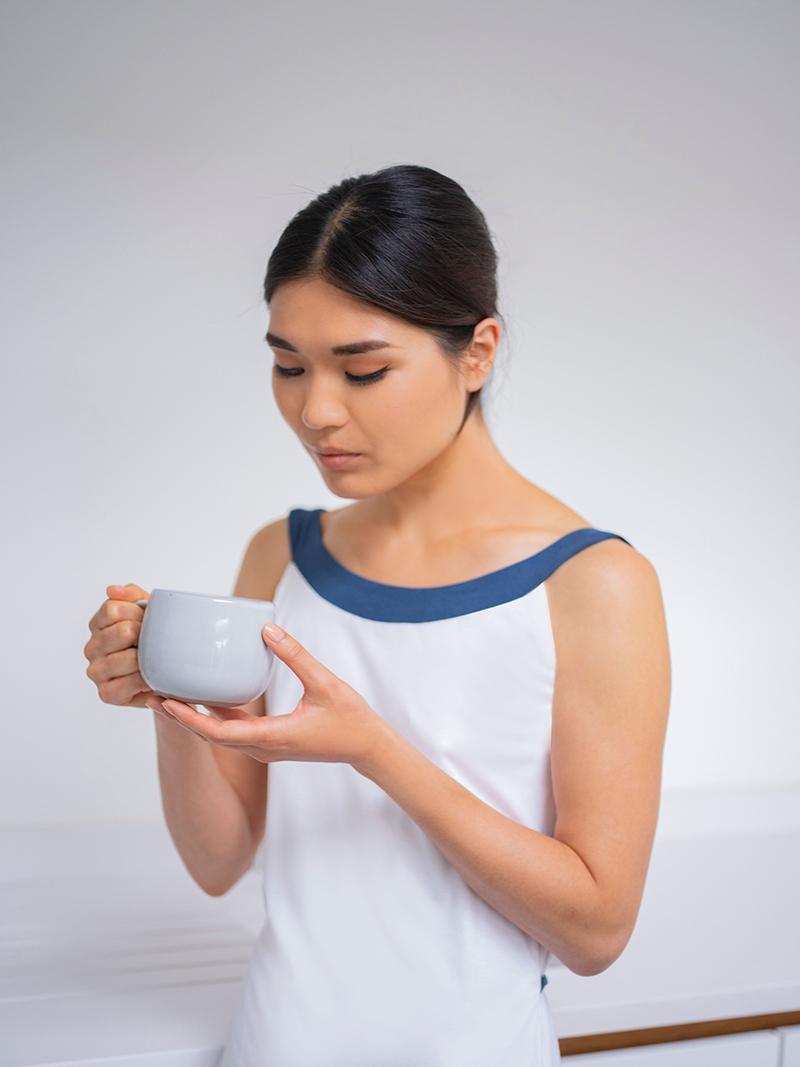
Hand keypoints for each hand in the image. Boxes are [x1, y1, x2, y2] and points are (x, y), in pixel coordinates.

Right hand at [85, 583, 161, 711]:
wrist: (167, 673)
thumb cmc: (154, 639)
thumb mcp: (147, 610)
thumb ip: (131, 595)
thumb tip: (112, 590)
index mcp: (98, 624)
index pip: (112, 609)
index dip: (138, 613)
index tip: (149, 619)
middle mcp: (92, 647)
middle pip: (122, 632)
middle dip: (147, 635)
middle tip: (158, 641)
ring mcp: (96, 671)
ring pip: (127, 658)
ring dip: (148, 659)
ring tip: (157, 660)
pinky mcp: (106, 693)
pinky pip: (128, 682)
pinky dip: (145, 679)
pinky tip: (153, 677)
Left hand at [144, 622, 388, 766]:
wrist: (367, 748)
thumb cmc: (350, 719)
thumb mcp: (324, 682)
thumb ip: (295, 656)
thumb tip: (266, 629)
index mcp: (273, 738)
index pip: (219, 733)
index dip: (189, 719)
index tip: (165, 702)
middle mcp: (263, 748)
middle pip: (211, 736)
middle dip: (181, 717)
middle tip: (154, 693)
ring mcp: (265, 749)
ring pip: (220, 735)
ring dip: (195, 718)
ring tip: (170, 693)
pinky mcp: (270, 742)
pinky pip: (234, 731)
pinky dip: (215, 716)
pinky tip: (204, 696)